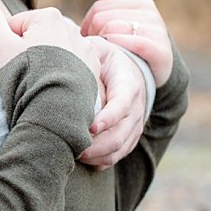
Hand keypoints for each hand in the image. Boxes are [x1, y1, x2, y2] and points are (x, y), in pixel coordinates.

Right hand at [0, 0, 98, 78]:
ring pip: (57, 50)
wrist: (55, 105)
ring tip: (41, 79)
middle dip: (30, 50)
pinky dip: (65, 71)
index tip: (12, 59)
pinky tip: (57, 83)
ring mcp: (85, 46)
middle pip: (39, 36)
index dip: (8, 43)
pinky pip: (74, 63)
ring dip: (48, 60)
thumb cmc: (26, 74)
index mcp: (48, 16)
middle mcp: (71, 26)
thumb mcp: (2, 46)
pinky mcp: (94, 65)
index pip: (17, 25)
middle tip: (25, 71)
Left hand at [78, 36, 148, 169]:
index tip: (91, 128)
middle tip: (74, 148)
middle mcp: (137, 105)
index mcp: (129, 82)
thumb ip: (87, 57)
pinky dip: (104, 160)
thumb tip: (73, 73)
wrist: (123, 66)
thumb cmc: (101, 57)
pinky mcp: (131, 133)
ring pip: (122, 146)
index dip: (109, 117)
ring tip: (75, 156)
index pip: (122, 103)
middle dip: (99, 144)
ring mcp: (136, 121)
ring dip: (99, 155)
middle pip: (122, 131)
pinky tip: (85, 161)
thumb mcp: (96, 49)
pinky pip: (121, 152)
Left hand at [79, 0, 172, 87]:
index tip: (89, 39)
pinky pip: (133, 43)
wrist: (156, 73)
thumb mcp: (122, 22)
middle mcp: (152, 15)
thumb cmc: (134, 46)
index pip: (98, 8)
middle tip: (97, 49)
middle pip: (102, 18)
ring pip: (112, 29)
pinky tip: (116, 54)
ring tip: (106, 54)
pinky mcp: (161, 52)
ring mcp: (158, 32)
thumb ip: (111, 3)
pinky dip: (120, 47)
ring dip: (103, 44)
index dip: (87, 25)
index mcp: (143, 4)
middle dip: (93, 35)